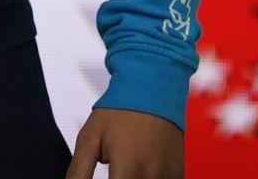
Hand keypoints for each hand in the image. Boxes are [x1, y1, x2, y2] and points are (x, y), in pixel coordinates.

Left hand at [65, 108, 183, 178]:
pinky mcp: (178, 174)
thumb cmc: (117, 111)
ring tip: (124, 165)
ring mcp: (168, 177)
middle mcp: (151, 178)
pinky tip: (140, 167)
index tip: (106, 176)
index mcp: (127, 171)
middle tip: (113, 168)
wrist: (152, 86)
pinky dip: (148, 178)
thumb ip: (79, 171)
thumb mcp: (90, 138)